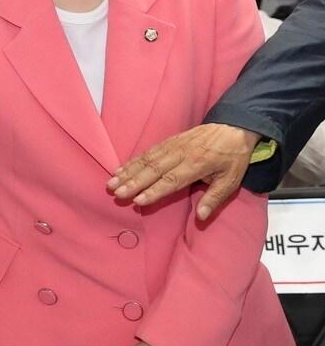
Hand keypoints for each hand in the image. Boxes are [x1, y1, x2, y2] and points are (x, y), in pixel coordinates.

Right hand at [107, 123, 258, 218]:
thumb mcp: (231, 180)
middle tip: (117, 193)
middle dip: (133, 182)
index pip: (172, 180)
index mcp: (198, 164)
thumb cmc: (232, 157)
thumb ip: (214, 198)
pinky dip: (131, 161)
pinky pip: (147, 152)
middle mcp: (181, 154)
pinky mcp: (168, 141)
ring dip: (128, 172)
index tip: (138, 200)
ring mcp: (172, 146)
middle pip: (153, 170)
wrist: (232, 127)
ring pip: (146, 160)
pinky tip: (119, 169)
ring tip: (112, 183)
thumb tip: (201, 217)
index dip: (154, 191)